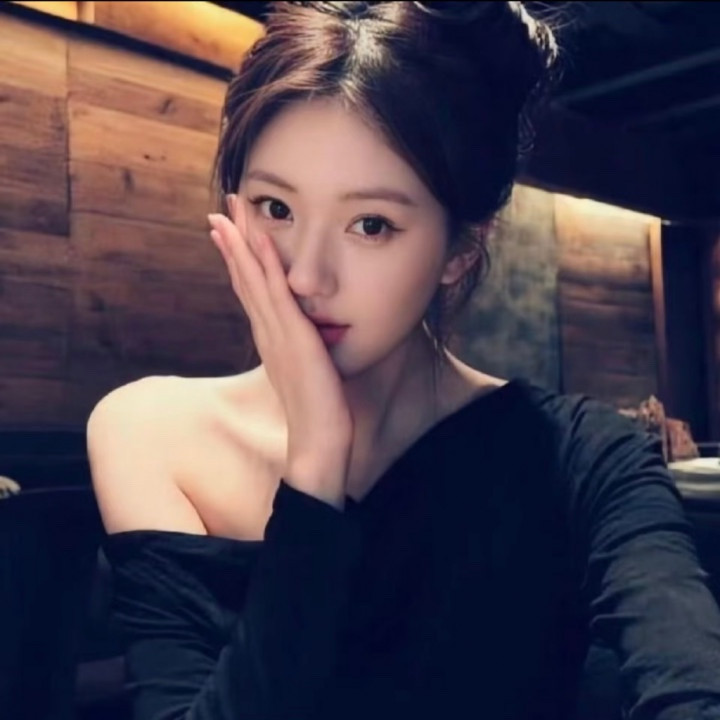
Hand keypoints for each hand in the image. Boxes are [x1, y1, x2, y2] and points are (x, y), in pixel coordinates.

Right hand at [208, 195, 352, 488]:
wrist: (318, 439)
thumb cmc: (317, 408)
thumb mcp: (306, 369)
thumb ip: (301, 348)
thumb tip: (307, 334)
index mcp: (270, 336)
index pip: (249, 290)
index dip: (238, 259)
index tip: (230, 232)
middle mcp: (267, 331)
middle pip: (244, 278)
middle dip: (233, 241)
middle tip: (221, 209)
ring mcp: (276, 332)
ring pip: (253, 279)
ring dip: (241, 242)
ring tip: (229, 211)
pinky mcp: (292, 336)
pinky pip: (276, 293)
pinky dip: (265, 264)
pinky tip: (259, 239)